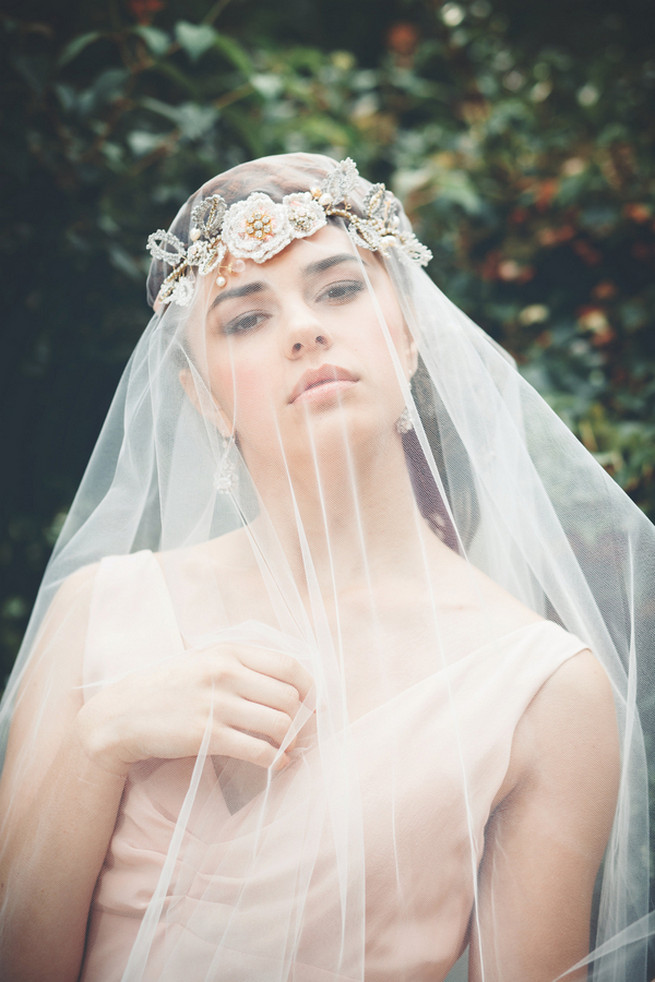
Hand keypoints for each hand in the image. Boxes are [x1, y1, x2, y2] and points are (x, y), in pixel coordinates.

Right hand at [76, 642, 313, 777]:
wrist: (124, 713)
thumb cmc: (172, 686)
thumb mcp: (206, 659)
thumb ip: (244, 664)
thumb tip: (292, 682)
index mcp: (229, 651)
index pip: (289, 665)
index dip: (309, 688)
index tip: (312, 703)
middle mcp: (225, 673)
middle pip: (289, 697)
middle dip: (303, 719)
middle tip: (301, 731)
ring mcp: (215, 704)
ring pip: (279, 724)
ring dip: (291, 741)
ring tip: (288, 747)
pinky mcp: (206, 736)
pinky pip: (258, 750)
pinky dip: (276, 759)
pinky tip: (277, 763)